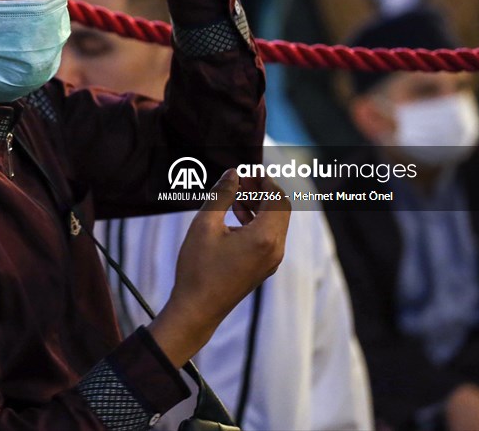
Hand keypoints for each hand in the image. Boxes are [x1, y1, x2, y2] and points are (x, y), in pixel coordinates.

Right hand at [149, 172, 289, 366]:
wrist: (197, 309)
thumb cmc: (198, 268)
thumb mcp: (205, 225)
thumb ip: (222, 195)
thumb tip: (233, 173)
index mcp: (264, 237)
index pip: (277, 198)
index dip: (265, 180)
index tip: (248, 169)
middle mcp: (275, 249)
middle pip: (281, 209)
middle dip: (263, 191)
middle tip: (241, 179)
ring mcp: (271, 261)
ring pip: (275, 223)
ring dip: (259, 205)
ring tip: (235, 195)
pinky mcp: (264, 267)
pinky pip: (269, 236)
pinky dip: (257, 221)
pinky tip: (235, 215)